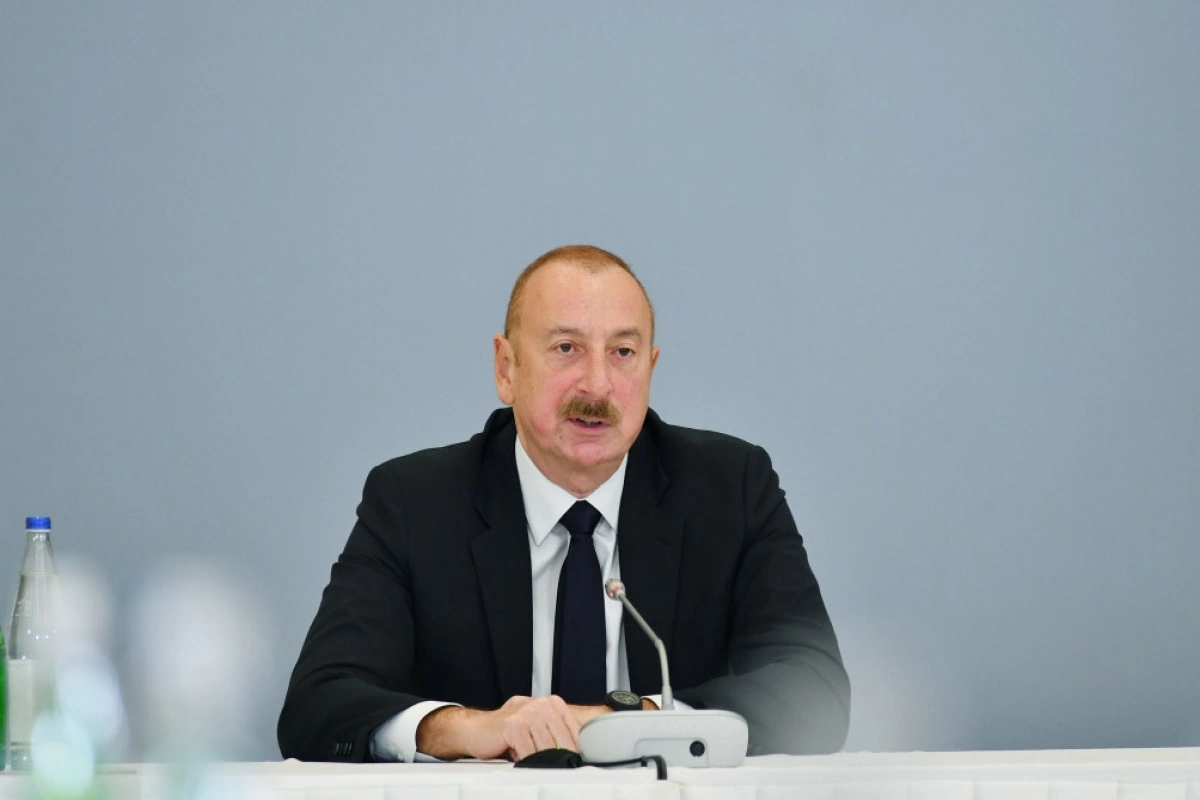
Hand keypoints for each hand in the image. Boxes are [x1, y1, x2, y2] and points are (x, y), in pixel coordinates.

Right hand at [417, 695, 591, 760]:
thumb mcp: (537, 728)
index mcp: (551, 703)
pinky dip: (527, 761)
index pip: (575, 730)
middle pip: (563, 741)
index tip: (577, 762)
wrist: (477, 729)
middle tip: (556, 768)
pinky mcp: (514, 725)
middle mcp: (542, 704)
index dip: (577, 750)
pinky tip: (519, 758)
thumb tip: (577, 753)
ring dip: (541, 761)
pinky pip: (529, 752)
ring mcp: (528, 712)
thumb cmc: (508, 731)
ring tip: (532, 760)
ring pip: (547, 748)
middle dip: (560, 759)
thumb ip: (556, 734)